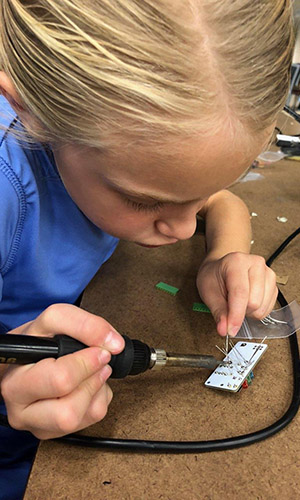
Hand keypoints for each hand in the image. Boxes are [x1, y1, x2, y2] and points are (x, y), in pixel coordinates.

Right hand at [1, 304, 124, 438]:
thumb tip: (113, 343)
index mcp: (15, 378)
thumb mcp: (53, 321)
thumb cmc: (37, 340)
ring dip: (96, 391)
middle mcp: (20, 406)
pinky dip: (97, 400)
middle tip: (101, 360)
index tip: (101, 349)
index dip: (87, 364)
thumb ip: (83, 324)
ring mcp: (34, 422)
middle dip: (92, 381)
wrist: (24, 357)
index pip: (59, 379)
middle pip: (67, 412)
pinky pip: (86, 422)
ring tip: (95, 371)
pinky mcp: (50, 431)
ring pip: (76, 420)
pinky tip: (89, 385)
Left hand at [196, 252, 277, 336]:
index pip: (240, 293)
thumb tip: (224, 330)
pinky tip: (247, 301)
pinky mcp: (273, 284)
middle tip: (229, 304)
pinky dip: (256, 311)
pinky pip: (268, 308)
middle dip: (240, 311)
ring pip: (262, 307)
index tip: (230, 330)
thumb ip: (218, 311)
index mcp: (236, 262)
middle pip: (254, 302)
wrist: (222, 267)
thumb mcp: (208, 292)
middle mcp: (256, 264)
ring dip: (249, 312)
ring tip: (238, 301)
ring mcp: (268, 273)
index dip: (236, 315)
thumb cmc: (215, 276)